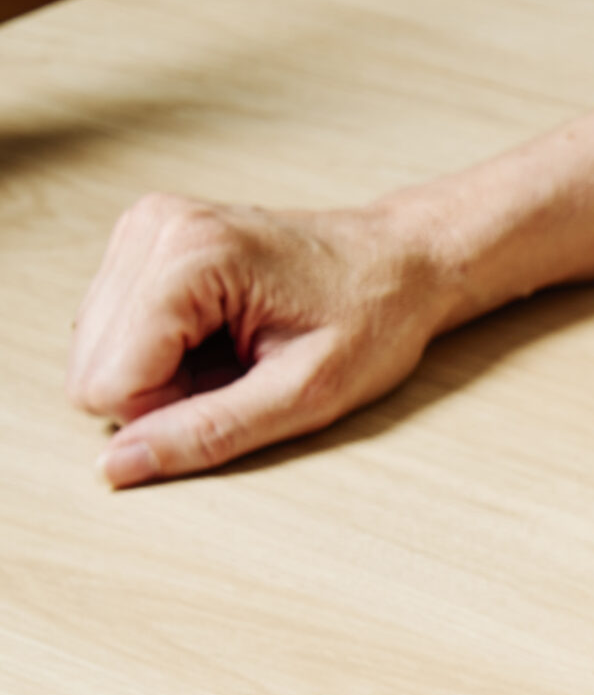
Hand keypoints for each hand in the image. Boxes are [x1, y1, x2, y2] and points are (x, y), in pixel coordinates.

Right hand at [66, 193, 461, 486]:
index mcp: (191, 256)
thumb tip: (116, 467)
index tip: (243, 393)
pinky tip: (218, 335)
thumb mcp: (307, 393)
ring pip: (94, 352)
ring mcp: (143, 228)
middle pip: (91, 369)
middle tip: (241, 376)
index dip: (170, 415)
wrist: (401, 260)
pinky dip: (160, 350)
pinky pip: (110, 329)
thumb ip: (208, 432)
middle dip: (162, 395)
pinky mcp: (142, 240)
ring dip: (161, 373)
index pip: (108, 384)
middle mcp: (153, 228)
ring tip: (235, 351)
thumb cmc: (373, 318)